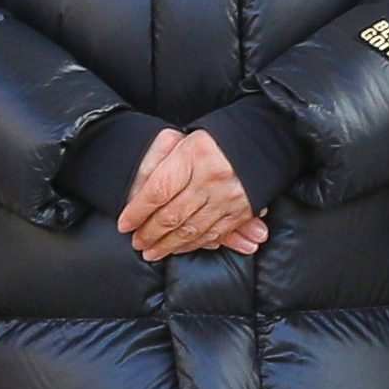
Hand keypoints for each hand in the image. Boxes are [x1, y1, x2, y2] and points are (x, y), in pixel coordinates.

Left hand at [112, 127, 266, 260]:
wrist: (264, 137)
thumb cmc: (219, 136)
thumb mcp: (188, 138)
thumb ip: (164, 161)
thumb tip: (140, 195)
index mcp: (193, 155)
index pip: (157, 190)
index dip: (137, 211)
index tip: (124, 224)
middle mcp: (210, 178)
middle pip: (172, 215)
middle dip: (150, 233)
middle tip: (137, 243)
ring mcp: (228, 197)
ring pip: (191, 229)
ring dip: (168, 245)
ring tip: (152, 252)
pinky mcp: (242, 210)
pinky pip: (214, 234)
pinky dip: (194, 244)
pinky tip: (180, 248)